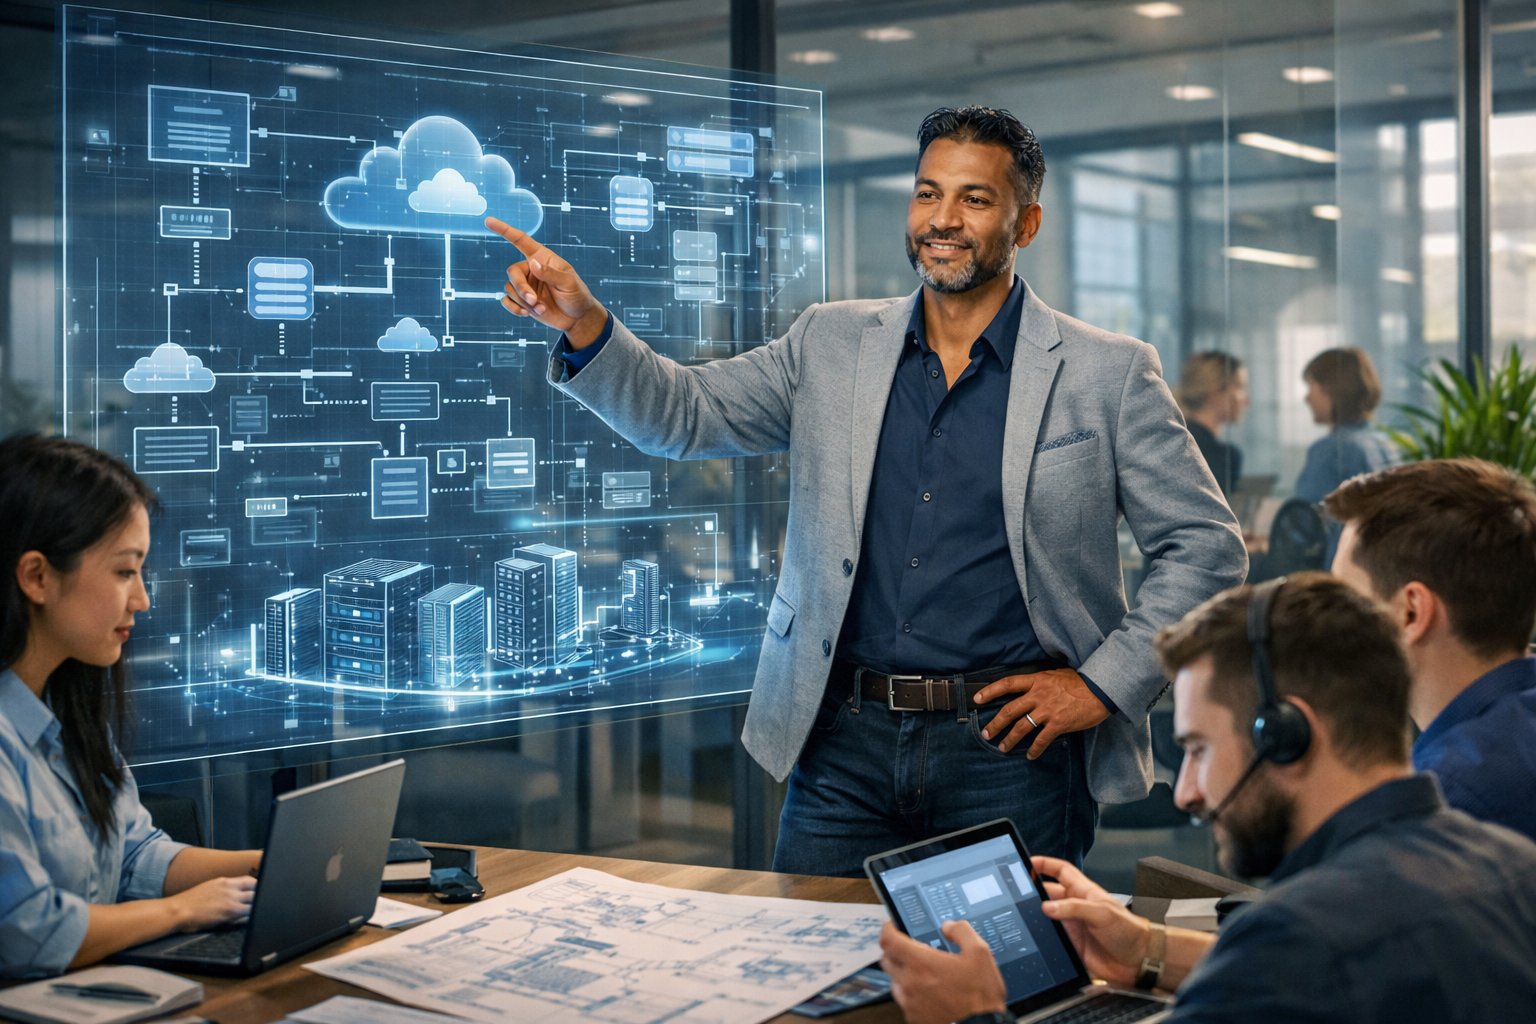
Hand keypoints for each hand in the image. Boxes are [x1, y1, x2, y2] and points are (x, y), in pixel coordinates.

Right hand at [169, 875, 255, 931]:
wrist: (177, 910)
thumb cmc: (188, 904)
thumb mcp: (207, 889)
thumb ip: (222, 890)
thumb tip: (232, 896)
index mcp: (224, 881)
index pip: (249, 880)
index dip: (257, 886)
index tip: (259, 892)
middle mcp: (230, 887)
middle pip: (255, 887)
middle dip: (259, 895)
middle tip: (261, 903)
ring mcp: (231, 898)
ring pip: (255, 898)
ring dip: (257, 904)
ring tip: (258, 911)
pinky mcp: (230, 910)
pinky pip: (249, 910)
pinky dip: (252, 913)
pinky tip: (251, 918)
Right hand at [484, 216, 607, 344]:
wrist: (577, 318)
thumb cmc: (577, 295)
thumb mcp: (569, 283)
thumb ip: (551, 273)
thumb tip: (533, 263)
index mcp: (542, 257)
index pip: (520, 240)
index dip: (504, 230)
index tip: (489, 221)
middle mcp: (531, 268)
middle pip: (512, 272)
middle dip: (521, 288)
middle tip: (534, 300)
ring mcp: (526, 285)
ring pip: (510, 289)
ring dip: (524, 302)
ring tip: (541, 308)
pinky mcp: (522, 300)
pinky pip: (507, 301)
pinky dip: (514, 308)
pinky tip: (527, 314)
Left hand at [879, 920, 1006, 1023]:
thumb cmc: (980, 995)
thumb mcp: (980, 953)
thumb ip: (961, 932)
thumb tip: (948, 926)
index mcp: (921, 963)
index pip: (888, 940)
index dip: (888, 929)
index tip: (893, 926)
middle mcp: (910, 982)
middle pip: (887, 959)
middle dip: (896, 951)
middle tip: (913, 950)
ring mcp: (909, 1002)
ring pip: (894, 980)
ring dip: (904, 973)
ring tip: (925, 974)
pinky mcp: (914, 1017)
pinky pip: (904, 999)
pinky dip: (911, 993)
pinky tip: (929, 992)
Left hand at [971, 668, 1110, 757]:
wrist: (1101, 689)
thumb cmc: (1080, 681)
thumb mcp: (1056, 675)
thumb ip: (1041, 682)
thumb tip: (1031, 688)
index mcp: (1037, 681)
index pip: (1008, 684)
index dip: (990, 691)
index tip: (977, 699)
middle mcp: (1038, 695)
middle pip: (1009, 709)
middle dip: (995, 723)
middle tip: (985, 733)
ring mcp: (1048, 710)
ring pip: (1022, 726)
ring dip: (1010, 739)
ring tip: (1002, 747)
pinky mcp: (1059, 723)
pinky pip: (1042, 739)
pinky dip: (1034, 749)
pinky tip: (1030, 756)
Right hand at [1031, 855, 1146, 987]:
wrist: (1140, 961)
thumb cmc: (1130, 931)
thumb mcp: (1103, 913)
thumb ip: (1075, 908)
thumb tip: (1048, 907)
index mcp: (1084, 892)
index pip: (1061, 871)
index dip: (1045, 864)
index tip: (1028, 861)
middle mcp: (1076, 908)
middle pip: (1048, 893)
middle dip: (1033, 891)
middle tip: (1017, 892)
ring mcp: (1072, 926)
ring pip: (1046, 917)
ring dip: (1035, 916)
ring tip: (1022, 915)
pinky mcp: (1071, 945)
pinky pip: (1051, 938)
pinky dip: (1041, 937)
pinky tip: (1033, 937)